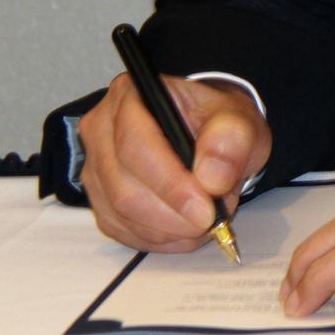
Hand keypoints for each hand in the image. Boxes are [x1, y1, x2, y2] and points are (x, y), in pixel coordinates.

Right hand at [79, 71, 271, 251]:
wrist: (209, 135)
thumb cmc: (217, 124)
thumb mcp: (239, 121)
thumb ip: (231, 140)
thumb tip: (212, 179)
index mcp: (131, 96)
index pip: (136, 145)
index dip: (170, 184)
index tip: (206, 209)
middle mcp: (101, 130)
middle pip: (124, 187)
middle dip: (173, 213)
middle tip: (213, 219)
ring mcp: (95, 169)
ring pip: (121, 214)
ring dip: (169, 228)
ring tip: (206, 219)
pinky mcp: (100, 201)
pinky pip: (123, 231)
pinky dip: (160, 239)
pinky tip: (186, 230)